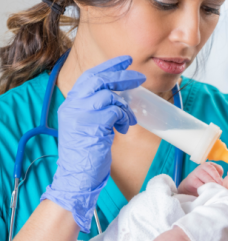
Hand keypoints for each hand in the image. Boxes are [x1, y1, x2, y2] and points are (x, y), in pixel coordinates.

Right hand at [41, 56, 145, 232]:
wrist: (77, 176)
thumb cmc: (86, 154)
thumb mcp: (88, 126)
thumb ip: (98, 109)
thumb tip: (119, 97)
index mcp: (72, 103)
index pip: (90, 76)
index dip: (109, 66)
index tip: (125, 60)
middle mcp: (73, 105)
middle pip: (100, 80)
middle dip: (122, 76)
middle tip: (139, 78)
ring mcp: (81, 115)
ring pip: (109, 95)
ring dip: (125, 105)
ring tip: (128, 118)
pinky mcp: (93, 126)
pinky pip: (115, 111)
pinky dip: (124, 117)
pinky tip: (123, 128)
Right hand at [177, 162, 223, 195]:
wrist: (191, 187)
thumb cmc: (206, 183)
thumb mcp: (214, 179)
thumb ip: (221, 179)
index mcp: (212, 165)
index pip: (218, 168)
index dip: (221, 176)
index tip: (223, 183)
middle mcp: (204, 166)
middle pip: (211, 171)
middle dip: (216, 179)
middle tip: (220, 186)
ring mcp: (197, 172)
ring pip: (205, 176)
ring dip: (210, 183)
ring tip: (214, 189)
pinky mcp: (191, 179)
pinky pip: (198, 183)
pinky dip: (202, 188)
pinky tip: (206, 192)